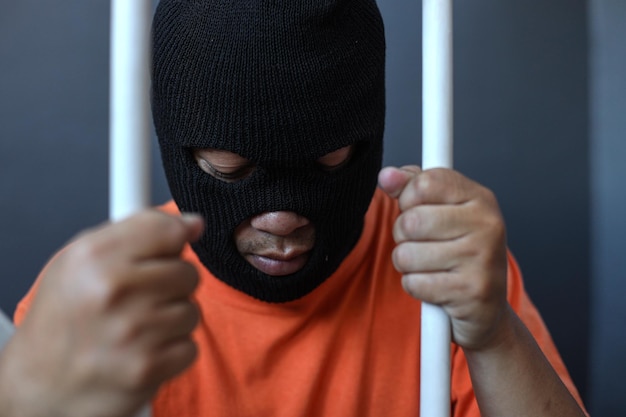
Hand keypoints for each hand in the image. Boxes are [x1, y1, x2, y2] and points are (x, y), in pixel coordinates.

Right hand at [0, 211, 203, 416]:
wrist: (41, 378)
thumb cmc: (65, 313)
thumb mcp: (84, 256)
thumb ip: (141, 230)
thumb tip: (194, 224)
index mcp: (95, 256)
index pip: (168, 231)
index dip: (172, 241)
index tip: (165, 252)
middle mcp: (112, 291)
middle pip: (188, 273)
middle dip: (172, 285)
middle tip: (142, 297)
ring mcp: (131, 332)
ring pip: (191, 312)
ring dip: (172, 320)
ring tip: (139, 326)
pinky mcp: (146, 368)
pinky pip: (189, 348)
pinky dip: (172, 351)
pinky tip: (143, 350)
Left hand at [378, 166, 508, 350]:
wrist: (486, 309)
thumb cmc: (459, 254)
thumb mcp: (441, 212)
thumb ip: (411, 188)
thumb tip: (387, 176)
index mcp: (480, 198)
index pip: (424, 183)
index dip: (407, 198)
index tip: (415, 209)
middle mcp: (487, 224)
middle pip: (411, 221)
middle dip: (402, 236)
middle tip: (421, 244)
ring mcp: (482, 259)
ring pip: (406, 254)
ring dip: (407, 265)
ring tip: (429, 266)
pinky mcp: (472, 291)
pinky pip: (414, 283)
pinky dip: (416, 287)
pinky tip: (436, 287)